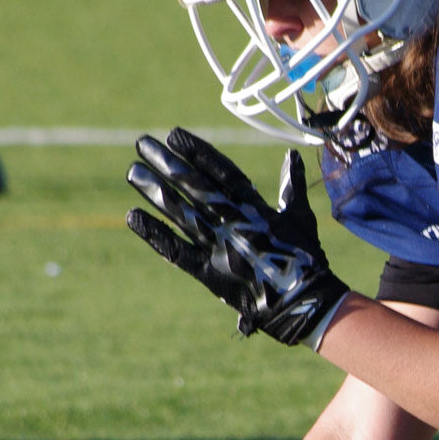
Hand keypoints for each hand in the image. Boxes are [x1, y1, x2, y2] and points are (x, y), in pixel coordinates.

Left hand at [126, 128, 348, 346]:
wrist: (304, 304)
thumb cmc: (305, 261)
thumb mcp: (301, 219)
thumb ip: (291, 188)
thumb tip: (291, 156)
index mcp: (255, 208)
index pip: (222, 173)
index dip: (198, 152)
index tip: (175, 134)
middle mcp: (233, 223)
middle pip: (195, 188)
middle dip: (168, 164)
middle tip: (142, 143)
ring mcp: (219, 247)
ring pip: (182, 213)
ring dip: (155, 191)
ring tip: (132, 172)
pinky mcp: (209, 272)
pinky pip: (177, 251)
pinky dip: (155, 234)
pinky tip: (134, 217)